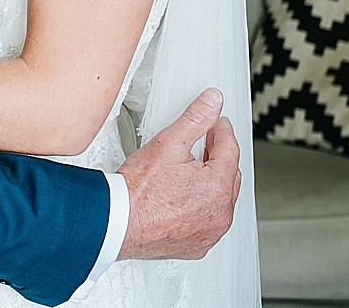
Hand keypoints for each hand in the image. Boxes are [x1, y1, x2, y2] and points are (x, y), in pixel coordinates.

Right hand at [115, 88, 241, 260]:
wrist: (118, 222)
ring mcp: (210, 233)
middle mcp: (220, 214)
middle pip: (229, 175)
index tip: (218, 123)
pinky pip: (208, 222)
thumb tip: (213, 101)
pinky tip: (186, 198)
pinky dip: (202, 208)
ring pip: (221, 200)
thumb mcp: (169, 142)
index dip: (223, 131)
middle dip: (219, 156)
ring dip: (213, 184)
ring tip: (193, 169)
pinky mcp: (197, 246)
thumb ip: (195, 118)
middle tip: (206, 142)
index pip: (230, 150)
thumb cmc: (138, 191)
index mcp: (218, 187)